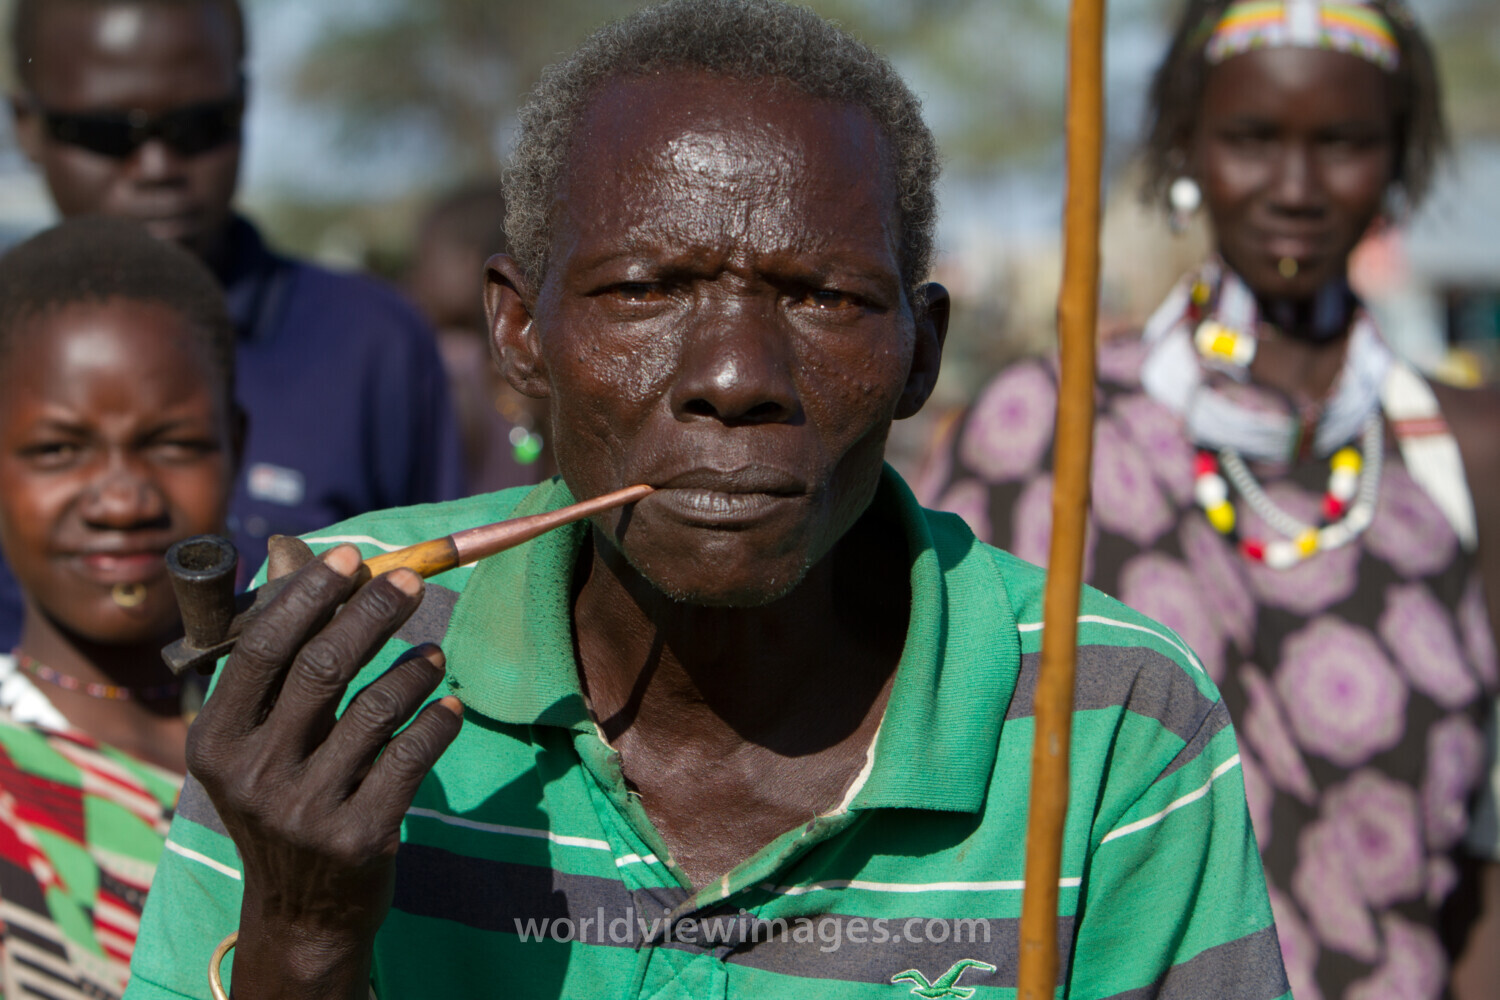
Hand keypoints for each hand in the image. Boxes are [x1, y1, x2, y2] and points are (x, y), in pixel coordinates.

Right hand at [185, 545, 463, 998]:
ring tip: (432, 655)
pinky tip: (450, 707)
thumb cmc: (284, 795)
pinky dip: (439, 722)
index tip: (353, 558)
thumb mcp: (260, 733)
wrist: (301, 911)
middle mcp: (251, 773)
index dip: (311, 595)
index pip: (263, 647)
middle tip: (412, 585)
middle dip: (373, 614)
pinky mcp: (357, 836)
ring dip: (414, 669)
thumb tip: (288, 549)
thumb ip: (277, 648)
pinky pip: (412, 756)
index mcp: (216, 739)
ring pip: (375, 709)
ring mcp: (303, 808)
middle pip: (321, 667)